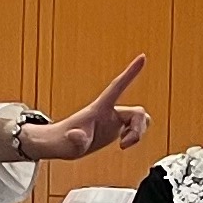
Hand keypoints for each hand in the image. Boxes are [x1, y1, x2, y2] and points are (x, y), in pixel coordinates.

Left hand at [24, 55, 151, 161]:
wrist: (59, 144)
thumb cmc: (61, 141)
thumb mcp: (68, 144)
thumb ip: (75, 140)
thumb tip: (76, 135)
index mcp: (99, 109)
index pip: (118, 86)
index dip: (130, 73)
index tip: (142, 57)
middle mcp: (110, 111)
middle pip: (138, 112)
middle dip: (138, 129)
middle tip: (123, 144)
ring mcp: (114, 118)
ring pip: (141, 119)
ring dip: (138, 133)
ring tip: (123, 145)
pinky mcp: (116, 127)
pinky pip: (137, 127)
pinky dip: (136, 136)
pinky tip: (122, 144)